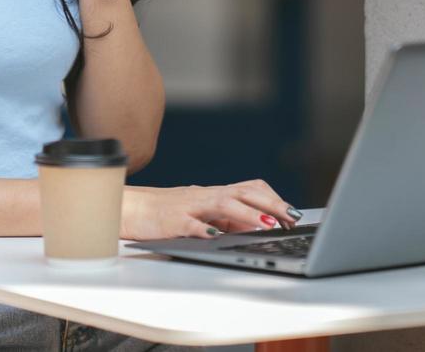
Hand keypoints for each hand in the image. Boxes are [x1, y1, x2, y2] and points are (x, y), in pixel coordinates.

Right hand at [120, 180, 303, 240]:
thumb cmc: (168, 213)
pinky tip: (216, 236)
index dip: (274, 199)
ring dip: (248, 214)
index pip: (251, 188)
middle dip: (271, 205)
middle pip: (244, 192)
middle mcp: (206, 196)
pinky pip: (190, 223)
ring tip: (267, 225)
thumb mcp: (203, 214)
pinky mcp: (172, 221)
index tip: (293, 214)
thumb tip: (260, 226)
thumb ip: (228, 219)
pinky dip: (205, 229)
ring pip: (223, 203)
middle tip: (292, 217)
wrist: (131, 208)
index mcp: (215, 194)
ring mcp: (190, 206)